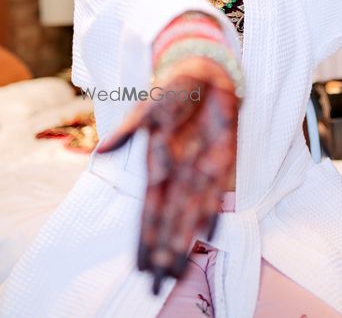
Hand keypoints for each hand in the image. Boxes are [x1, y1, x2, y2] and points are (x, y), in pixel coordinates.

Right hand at [96, 56, 238, 294]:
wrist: (206, 73)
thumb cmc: (174, 88)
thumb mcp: (149, 107)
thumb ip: (130, 130)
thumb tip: (102, 151)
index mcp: (157, 163)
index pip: (150, 208)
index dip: (145, 236)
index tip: (140, 264)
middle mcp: (178, 173)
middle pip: (170, 219)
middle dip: (164, 250)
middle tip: (157, 285)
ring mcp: (201, 169)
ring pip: (191, 214)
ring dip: (184, 242)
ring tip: (177, 272)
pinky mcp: (223, 161)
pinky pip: (217, 193)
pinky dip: (213, 214)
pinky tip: (208, 237)